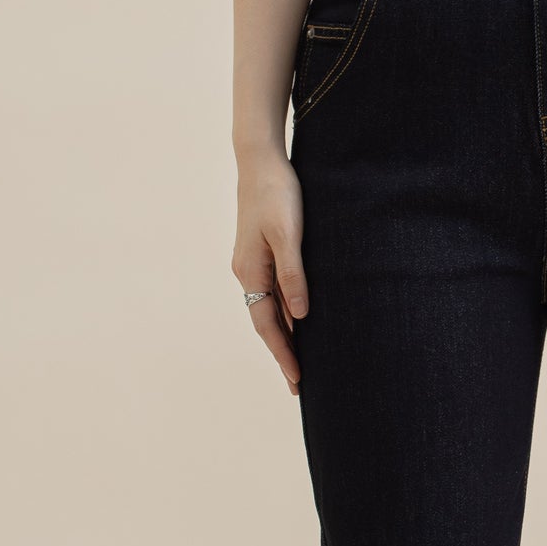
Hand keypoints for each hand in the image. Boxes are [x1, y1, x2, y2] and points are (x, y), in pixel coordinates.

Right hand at [232, 151, 307, 393]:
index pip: (267, 325)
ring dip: (284, 335)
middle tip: (298, 385)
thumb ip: (294, 274)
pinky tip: (297, 320)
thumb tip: (299, 316)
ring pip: (269, 309)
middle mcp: (247, 272)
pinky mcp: (260, 252)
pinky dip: (284, 312)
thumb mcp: (289, 234)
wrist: (260, 160)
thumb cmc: (278, 193)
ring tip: (299, 361)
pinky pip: (272, 292)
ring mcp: (252, 263)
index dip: (283, 353)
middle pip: (265, 323)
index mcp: (250, 272)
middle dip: (282, 353)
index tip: (297, 380)